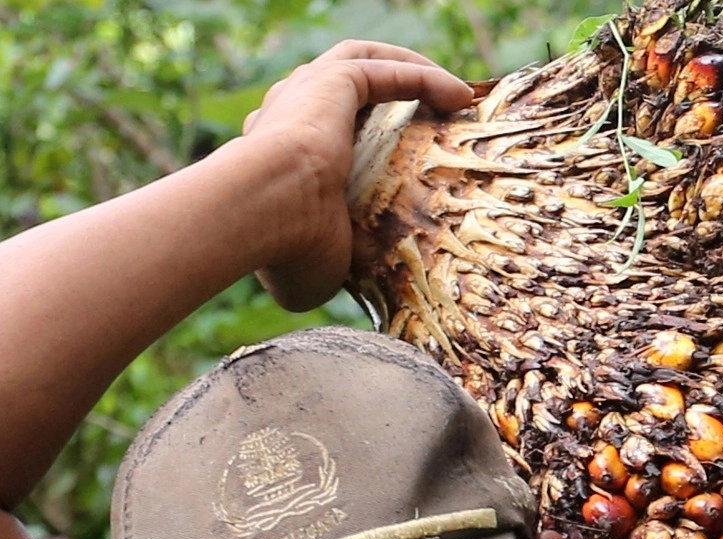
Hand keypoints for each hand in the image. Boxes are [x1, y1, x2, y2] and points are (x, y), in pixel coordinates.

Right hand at [236, 42, 471, 310]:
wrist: (260, 214)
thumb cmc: (285, 251)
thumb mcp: (315, 271)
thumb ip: (333, 265)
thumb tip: (359, 292)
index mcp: (273, 157)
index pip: (311, 134)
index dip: (356, 140)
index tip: (399, 160)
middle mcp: (285, 115)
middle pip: (340, 90)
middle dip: (388, 93)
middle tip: (436, 114)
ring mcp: (306, 92)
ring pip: (363, 63)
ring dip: (411, 72)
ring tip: (455, 94)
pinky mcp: (333, 81)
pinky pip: (389, 70)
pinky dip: (427, 77)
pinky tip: (461, 94)